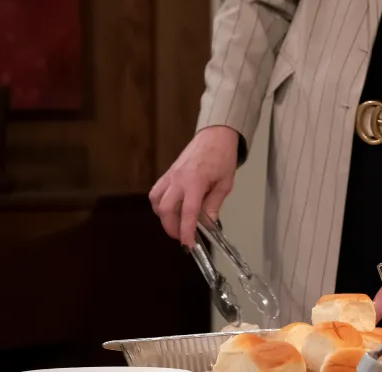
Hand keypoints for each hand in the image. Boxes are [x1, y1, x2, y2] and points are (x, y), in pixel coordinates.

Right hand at [149, 125, 239, 247]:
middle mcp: (178, 179)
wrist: (215, 135)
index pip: (187, 213)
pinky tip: (171, 209)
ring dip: (164, 217)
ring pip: (156, 202)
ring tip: (177, 223)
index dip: (186, 232)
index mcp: (195, 181)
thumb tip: (208, 224)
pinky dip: (160, 205)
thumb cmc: (223, 156)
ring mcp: (170, 175)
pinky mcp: (167, 173)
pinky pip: (156, 192)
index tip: (188, 245)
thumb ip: (214, 204)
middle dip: (171, 228)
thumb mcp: (225, 183)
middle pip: (164, 210)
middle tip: (183, 236)